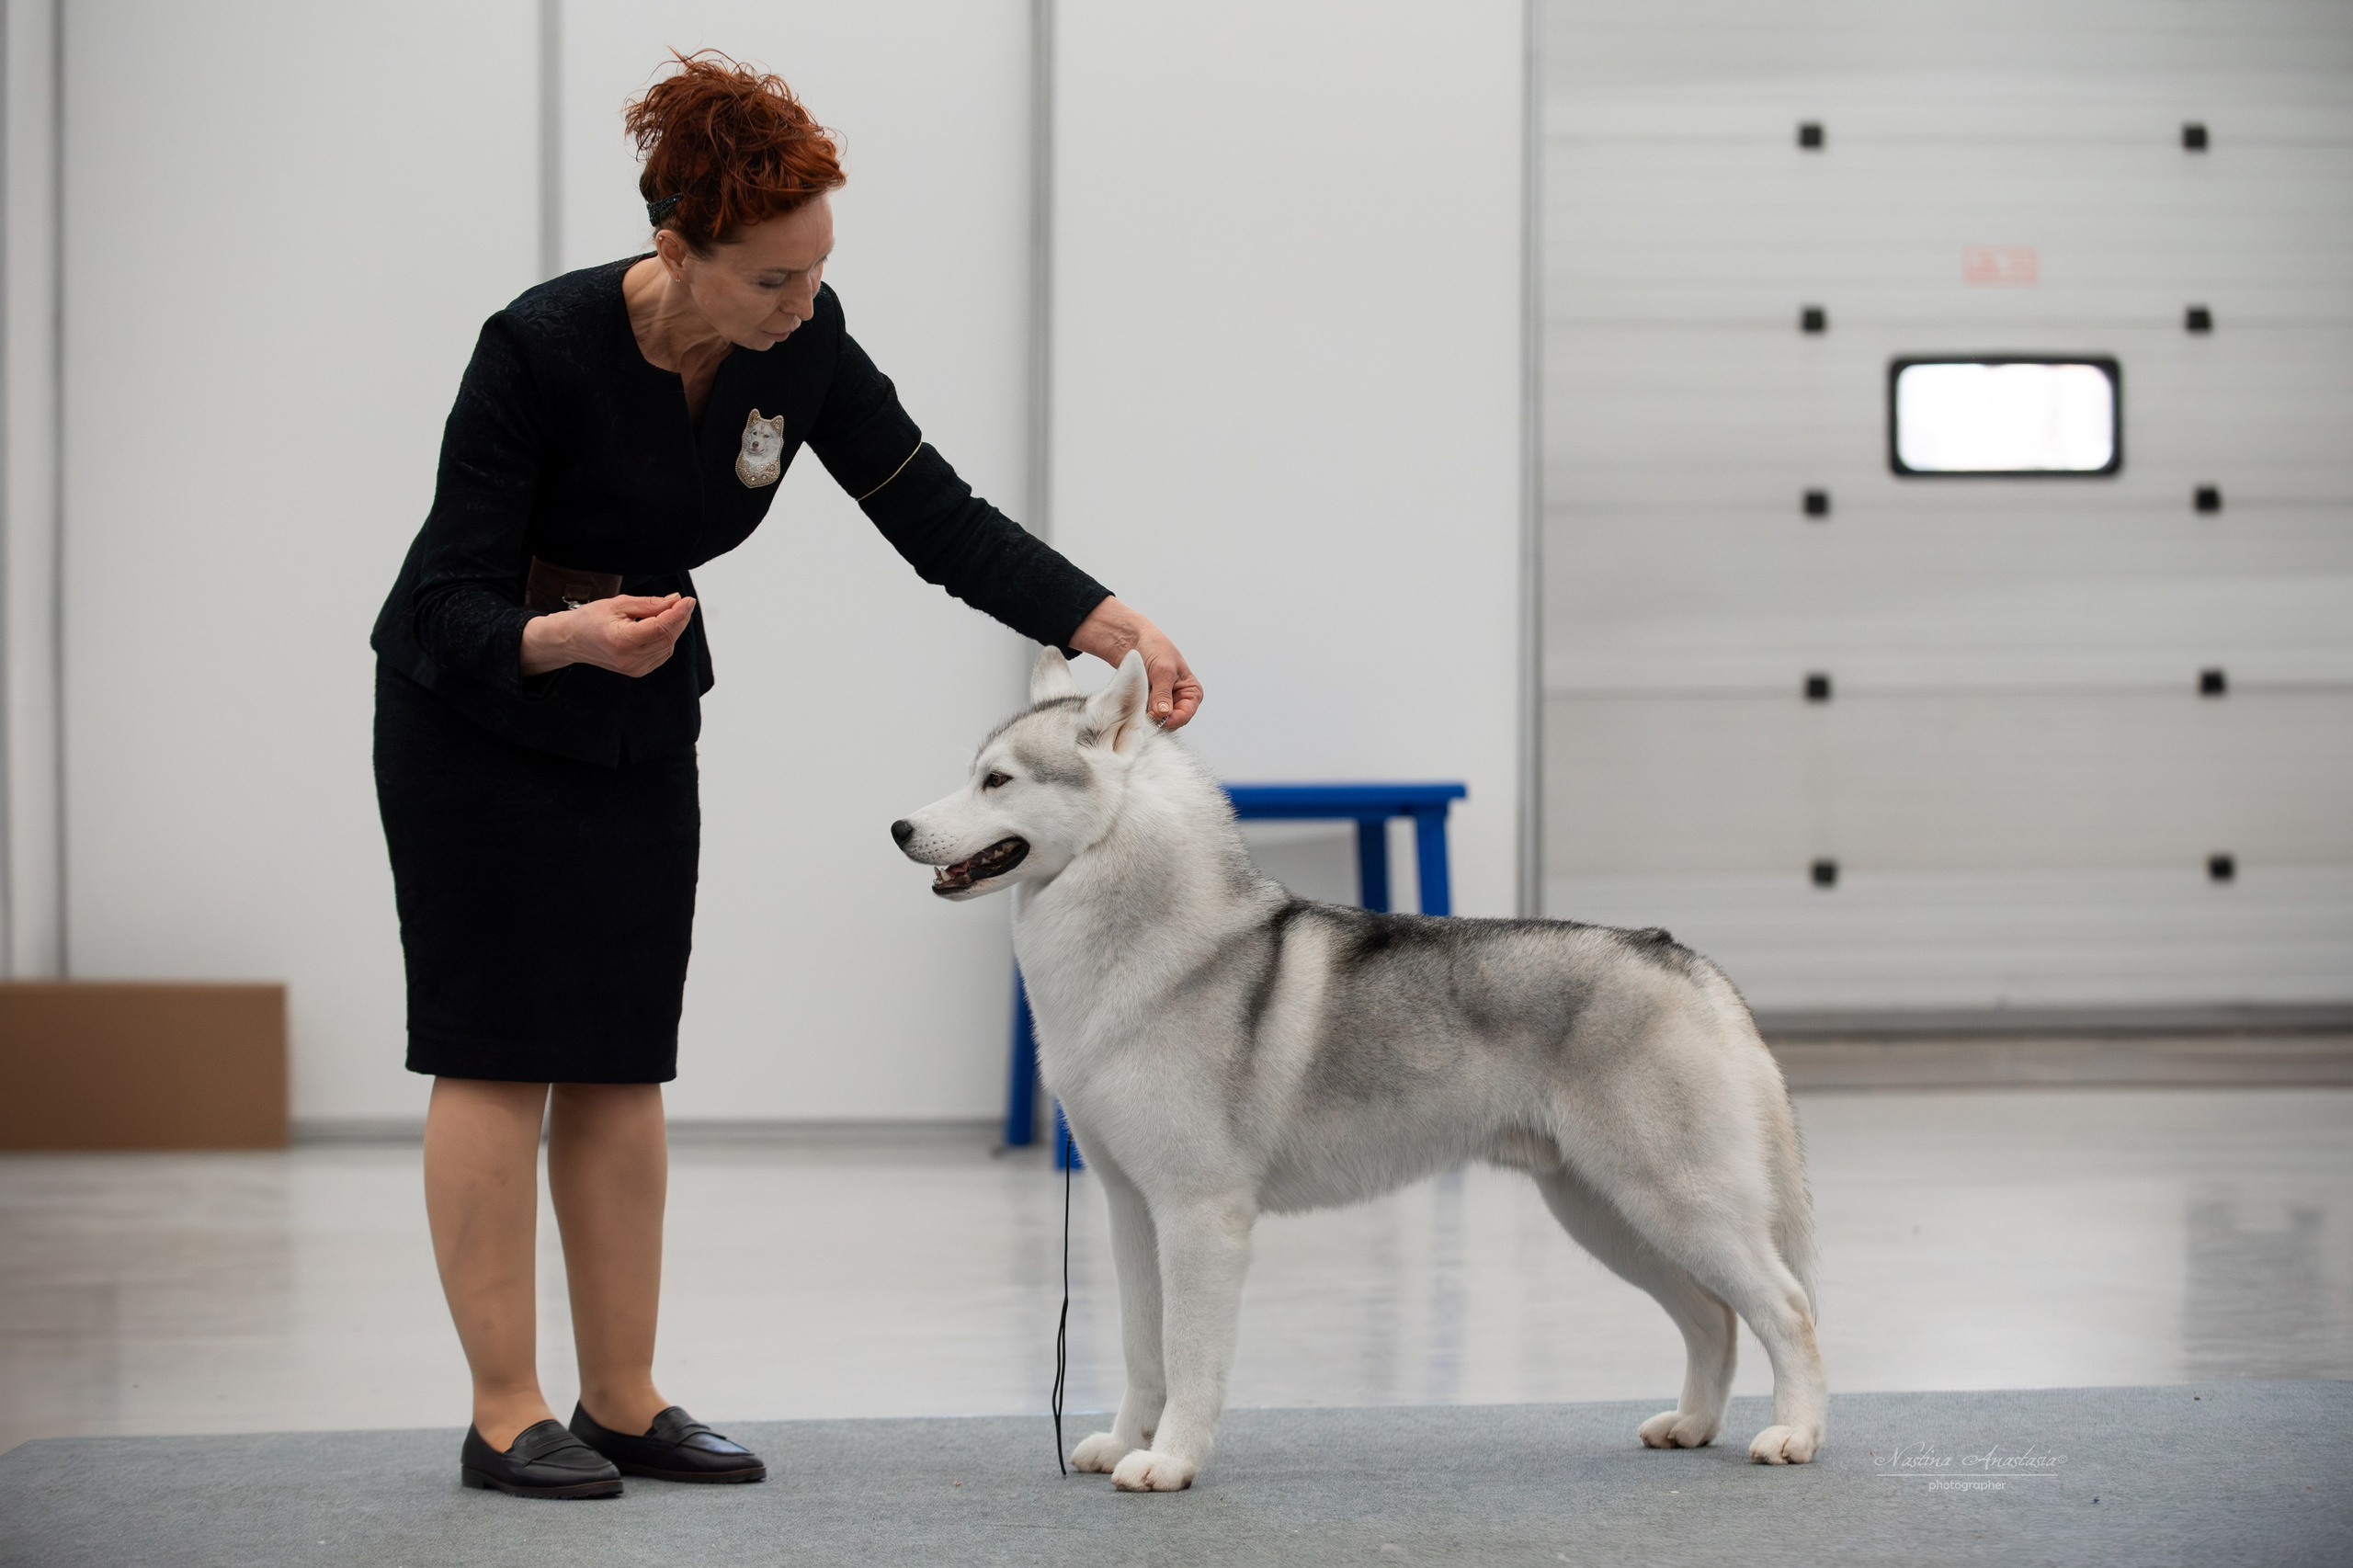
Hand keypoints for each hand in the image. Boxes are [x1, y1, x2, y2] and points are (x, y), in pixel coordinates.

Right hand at [519, 593, 696, 678]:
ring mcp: (634, 668)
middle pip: (667, 638)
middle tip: (684, 602)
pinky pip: (661, 654)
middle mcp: (629, 659)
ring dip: (674, 629)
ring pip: (667, 647)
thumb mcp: (618, 604)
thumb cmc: (591, 619)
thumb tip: (676, 601)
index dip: (678, 613)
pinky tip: (662, 627)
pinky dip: (666, 639)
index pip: (660, 627)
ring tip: (671, 612)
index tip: (689, 600)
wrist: (572, 640)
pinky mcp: (637, 671)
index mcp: (622, 641)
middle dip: (679, 619)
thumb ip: (649, 604)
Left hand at [1068, 597, 1202, 728]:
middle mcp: (1180, 699)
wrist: (1132, 639)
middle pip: (1171, 721)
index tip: (1155, 718)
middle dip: (1158, 719)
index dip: (1171, 720)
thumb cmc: (1154, 648)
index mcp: (1191, 691)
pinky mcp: (1149, 702)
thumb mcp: (1162, 671)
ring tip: (1138, 702)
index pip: (1186, 715)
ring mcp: (1164, 701)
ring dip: (1147, 715)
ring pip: (1157, 720)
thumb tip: (1163, 714)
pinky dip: (1140, 712)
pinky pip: (1146, 715)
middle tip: (1143, 713)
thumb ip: (1163, 695)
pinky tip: (1134, 703)